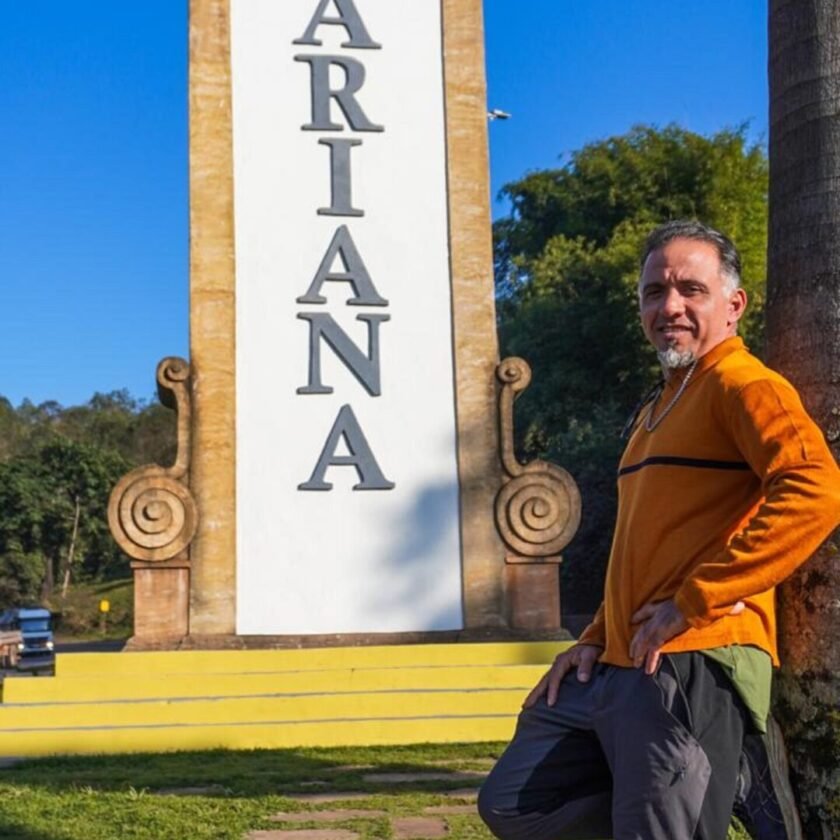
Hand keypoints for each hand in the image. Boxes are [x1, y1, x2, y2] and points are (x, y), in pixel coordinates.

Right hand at [522, 644, 602, 708]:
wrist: (590, 644)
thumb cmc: (590, 650)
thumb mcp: (590, 655)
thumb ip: (586, 666)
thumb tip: (582, 679)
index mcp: (562, 661)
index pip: (554, 678)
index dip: (552, 690)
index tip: (550, 704)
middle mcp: (556, 665)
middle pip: (543, 681)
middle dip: (535, 694)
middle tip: (526, 706)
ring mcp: (556, 669)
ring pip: (544, 683)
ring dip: (536, 694)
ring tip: (527, 706)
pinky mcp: (559, 673)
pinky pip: (548, 683)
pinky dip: (542, 691)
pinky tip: (539, 701)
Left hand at [629, 598, 744, 674]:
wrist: (699, 597)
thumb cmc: (706, 598)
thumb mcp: (712, 602)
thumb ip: (723, 606)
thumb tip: (741, 606)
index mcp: (667, 605)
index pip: (650, 609)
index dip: (641, 614)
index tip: (633, 619)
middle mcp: (660, 614)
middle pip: (643, 627)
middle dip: (636, 639)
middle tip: (631, 650)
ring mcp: (659, 622)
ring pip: (643, 640)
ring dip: (638, 651)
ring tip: (634, 663)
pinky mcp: (662, 631)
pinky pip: (652, 648)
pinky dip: (649, 659)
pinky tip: (646, 669)